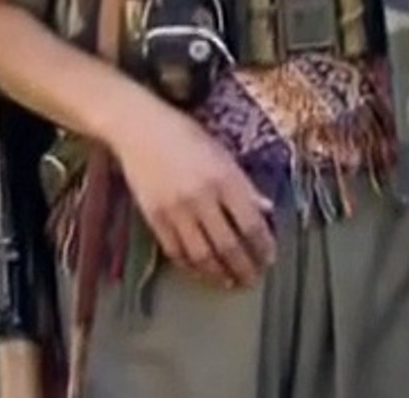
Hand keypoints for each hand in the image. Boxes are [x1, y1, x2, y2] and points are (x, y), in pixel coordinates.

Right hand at [108, 93, 275, 287]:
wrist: (139, 129)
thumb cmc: (186, 136)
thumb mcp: (223, 154)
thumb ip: (245, 185)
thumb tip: (267, 210)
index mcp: (225, 178)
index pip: (251, 224)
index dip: (263, 246)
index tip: (269, 258)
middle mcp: (202, 197)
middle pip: (228, 245)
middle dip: (244, 267)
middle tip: (253, 278)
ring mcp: (176, 210)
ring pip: (202, 255)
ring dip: (219, 273)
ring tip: (230, 280)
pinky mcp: (154, 218)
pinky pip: (176, 251)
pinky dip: (191, 266)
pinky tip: (202, 270)